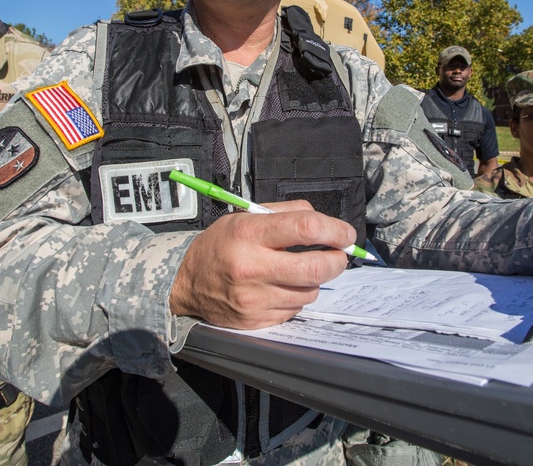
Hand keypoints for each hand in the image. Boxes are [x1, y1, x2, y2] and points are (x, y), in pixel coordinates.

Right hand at [170, 200, 354, 329]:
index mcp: (248, 233)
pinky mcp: (257, 320)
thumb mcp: (245, 216)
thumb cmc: (220, 246)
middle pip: (316, 267)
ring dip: (314, 280)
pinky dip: (297, 297)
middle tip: (339, 254)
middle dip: (337, 260)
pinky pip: (295, 309)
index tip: (345, 234)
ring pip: (310, 291)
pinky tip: (282, 287)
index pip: (306, 228)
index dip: (335, 230)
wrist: (187, 283)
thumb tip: (325, 223)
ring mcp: (254, 298)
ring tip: (298, 270)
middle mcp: (251, 267)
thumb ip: (286, 213)